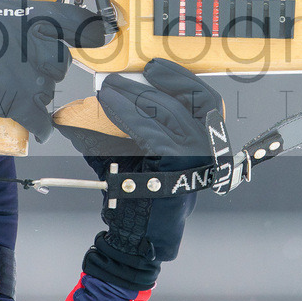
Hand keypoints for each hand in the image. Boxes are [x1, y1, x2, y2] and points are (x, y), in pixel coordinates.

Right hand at [0, 0, 104, 141]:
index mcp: (32, 17)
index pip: (76, 22)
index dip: (91, 29)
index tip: (100, 33)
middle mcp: (39, 46)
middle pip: (61, 60)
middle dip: (48, 63)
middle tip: (27, 62)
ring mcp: (31, 76)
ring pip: (49, 87)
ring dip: (37, 88)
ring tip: (14, 84)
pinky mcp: (19, 101)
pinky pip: (39, 118)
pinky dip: (40, 124)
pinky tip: (41, 128)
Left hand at [57, 58, 223, 289]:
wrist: (137, 233)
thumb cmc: (137, 191)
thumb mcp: (133, 149)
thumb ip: (124, 123)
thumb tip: (94, 98)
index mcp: (204, 141)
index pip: (206, 99)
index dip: (181, 79)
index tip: (154, 66)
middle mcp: (207, 148)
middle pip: (191, 100)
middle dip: (153, 84)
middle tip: (120, 79)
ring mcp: (196, 157)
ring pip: (168, 112)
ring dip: (134, 96)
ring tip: (109, 91)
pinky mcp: (179, 166)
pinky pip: (151, 131)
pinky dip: (127, 115)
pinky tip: (109, 106)